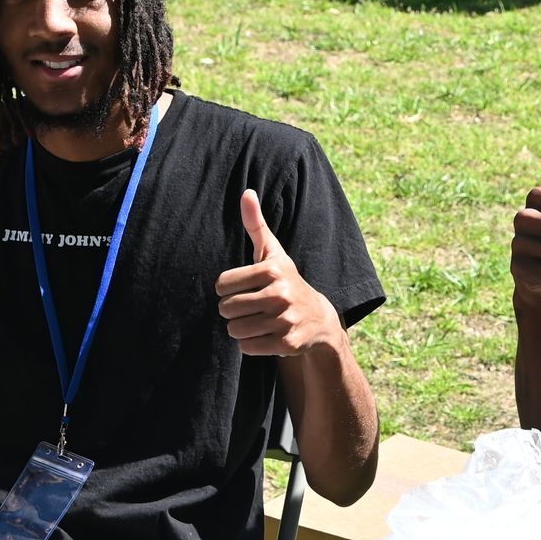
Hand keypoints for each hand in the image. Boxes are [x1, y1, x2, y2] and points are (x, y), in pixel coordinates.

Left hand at [216, 190, 344, 356]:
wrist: (319, 319)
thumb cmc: (286, 281)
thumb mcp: (273, 253)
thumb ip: (256, 224)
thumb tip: (246, 192)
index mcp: (273, 270)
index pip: (221, 285)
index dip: (227, 290)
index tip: (244, 289)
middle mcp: (280, 294)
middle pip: (226, 309)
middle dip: (233, 311)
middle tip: (250, 308)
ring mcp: (285, 320)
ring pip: (234, 330)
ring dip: (240, 329)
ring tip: (257, 321)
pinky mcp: (286, 344)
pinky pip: (247, 347)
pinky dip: (251, 344)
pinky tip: (266, 335)